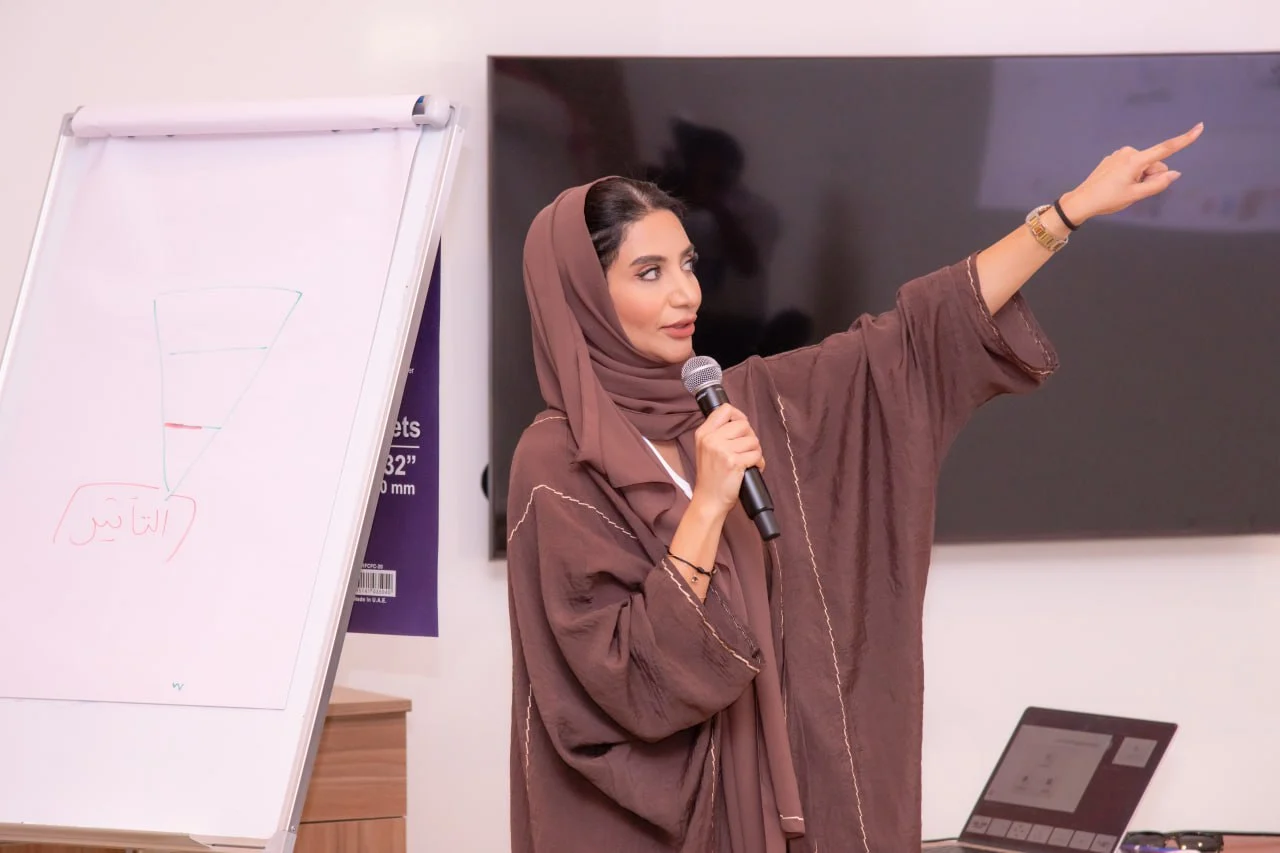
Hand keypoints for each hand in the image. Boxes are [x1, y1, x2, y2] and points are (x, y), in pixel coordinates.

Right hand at [691, 404, 764, 514]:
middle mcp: (711, 439)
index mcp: (703, 433)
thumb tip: (741, 422)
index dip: (738, 416)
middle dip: (750, 437)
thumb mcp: (706, 449)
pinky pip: (756, 455)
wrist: (709, 500)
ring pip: (753, 440)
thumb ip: (718, 433)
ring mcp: (722, 450)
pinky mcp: (734, 462)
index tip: (741, 428)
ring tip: (748, 461)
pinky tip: (752, 468)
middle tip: (746, 450)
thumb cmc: (711, 476)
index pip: (725, 409)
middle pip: (743, 424)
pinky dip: (759, 462)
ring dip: (756, 451)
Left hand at [1059, 123, 1203, 224]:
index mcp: (1135, 160)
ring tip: (1122, 189)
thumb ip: (1157, 184)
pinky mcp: (1113, 159)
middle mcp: (1128, 152)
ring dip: (1139, 178)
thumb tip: (1175, 173)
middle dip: (1150, 177)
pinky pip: (1131, 166)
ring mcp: (1119, 155)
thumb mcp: (1135, 195)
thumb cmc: (1108, 200)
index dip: (1184, 139)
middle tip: (1133, 191)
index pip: (1165, 149)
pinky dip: (1130, 176)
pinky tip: (1115, 185)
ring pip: (1143, 167)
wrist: (1081, 201)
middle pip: (1154, 165)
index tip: (1200, 127)